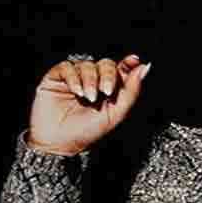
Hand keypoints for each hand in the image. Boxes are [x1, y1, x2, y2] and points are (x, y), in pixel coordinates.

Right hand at [26, 54, 150, 156]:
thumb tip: (144, 68)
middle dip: (108, 75)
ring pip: (87, 64)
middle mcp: (93, 81)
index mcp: (109, 90)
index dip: (128, 63)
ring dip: (90, 80)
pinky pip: (67, 67)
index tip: (134, 60)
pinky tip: (76, 91)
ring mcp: (75, 78)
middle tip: (106, 91)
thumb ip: (131, 92)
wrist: (59, 142)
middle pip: (106, 64)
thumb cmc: (86, 132)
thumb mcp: (115, 114)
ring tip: (88, 98)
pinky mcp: (57, 77)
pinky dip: (74, 77)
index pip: (120, 70)